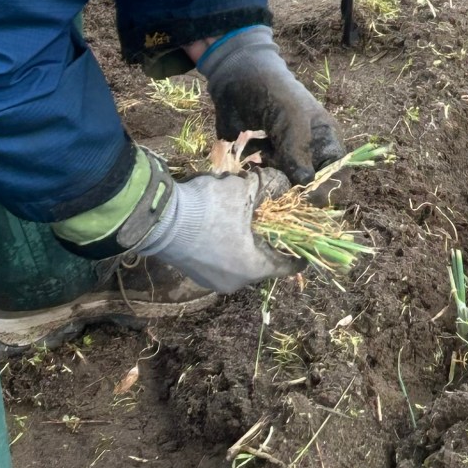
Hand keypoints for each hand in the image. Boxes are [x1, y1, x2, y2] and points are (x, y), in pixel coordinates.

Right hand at [136, 168, 294, 293]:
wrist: (160, 219)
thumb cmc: (210, 207)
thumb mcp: (246, 190)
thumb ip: (269, 188)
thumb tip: (281, 185)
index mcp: (252, 269)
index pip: (286, 266)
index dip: (298, 253)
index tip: (307, 245)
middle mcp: (234, 282)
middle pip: (262, 263)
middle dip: (269, 242)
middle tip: (274, 223)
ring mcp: (212, 281)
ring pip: (240, 261)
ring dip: (246, 243)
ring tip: (248, 220)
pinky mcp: (195, 273)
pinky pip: (221, 261)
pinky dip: (228, 246)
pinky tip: (225, 225)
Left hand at [198, 26, 342, 185]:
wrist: (237, 76)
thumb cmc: (274, 91)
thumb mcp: (292, 120)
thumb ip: (299, 153)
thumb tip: (306, 185)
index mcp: (325, 139)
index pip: (337, 174)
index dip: (326, 187)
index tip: (304, 191)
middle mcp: (308, 151)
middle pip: (308, 184)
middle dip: (292, 185)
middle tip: (275, 170)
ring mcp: (284, 154)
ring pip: (284, 183)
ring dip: (270, 177)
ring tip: (260, 157)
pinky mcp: (262, 156)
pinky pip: (263, 175)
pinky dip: (254, 170)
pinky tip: (248, 152)